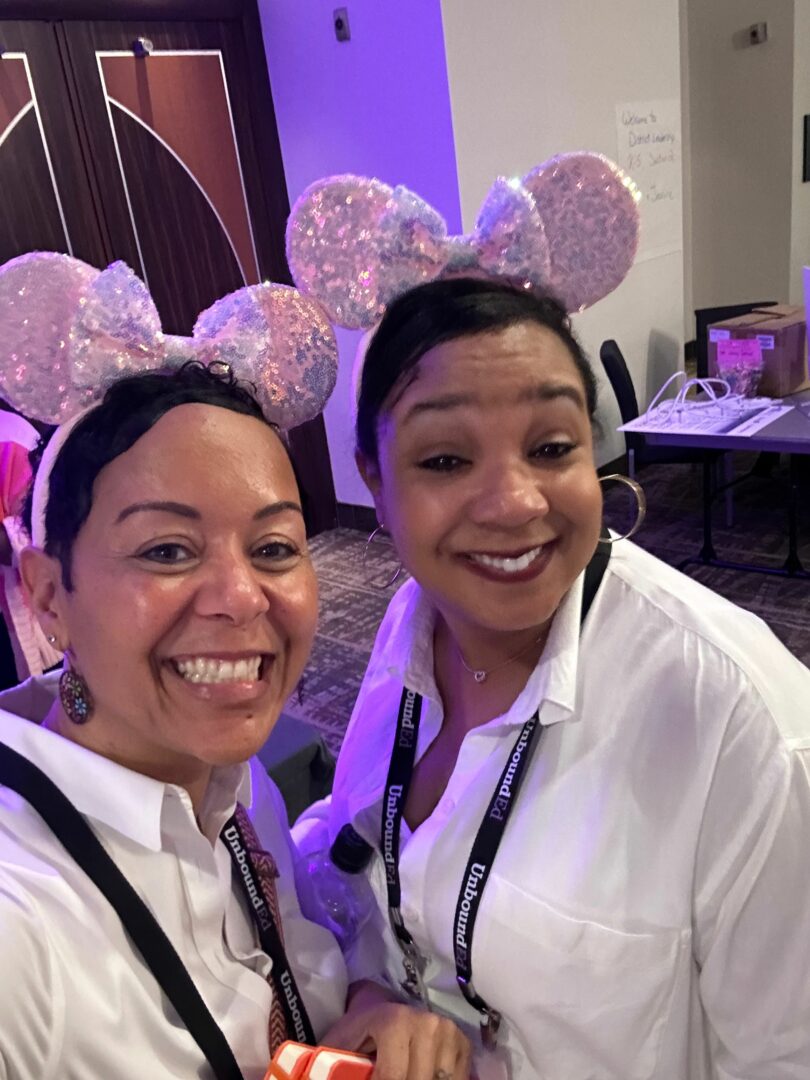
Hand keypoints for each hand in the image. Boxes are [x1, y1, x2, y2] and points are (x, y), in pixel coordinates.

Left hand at [322, 980, 471, 1079]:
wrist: (381, 1004)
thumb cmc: (359, 1029)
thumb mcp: (340, 1044)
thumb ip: (333, 1067)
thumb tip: (319, 1077)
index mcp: (395, 1022)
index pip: (392, 1077)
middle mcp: (427, 1024)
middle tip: (386, 1079)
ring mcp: (449, 1033)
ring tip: (404, 1076)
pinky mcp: (464, 1043)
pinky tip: (424, 1077)